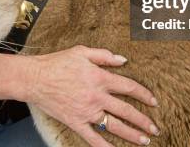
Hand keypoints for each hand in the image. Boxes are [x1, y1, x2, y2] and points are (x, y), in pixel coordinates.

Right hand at [26, 45, 159, 146]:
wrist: (34, 78)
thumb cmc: (57, 62)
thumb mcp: (82, 52)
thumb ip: (104, 56)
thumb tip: (123, 60)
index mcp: (100, 78)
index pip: (129, 87)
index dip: (144, 95)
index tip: (154, 102)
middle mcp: (97, 97)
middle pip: (126, 111)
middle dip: (143, 121)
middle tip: (154, 129)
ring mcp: (86, 112)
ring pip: (114, 126)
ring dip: (131, 135)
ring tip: (144, 141)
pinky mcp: (75, 122)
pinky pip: (93, 138)